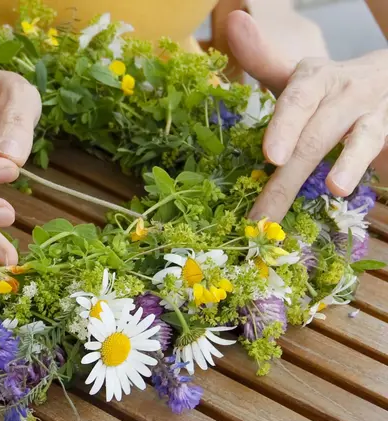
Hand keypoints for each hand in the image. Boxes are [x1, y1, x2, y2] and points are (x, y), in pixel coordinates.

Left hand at [227, 11, 387, 220]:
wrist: (385, 80)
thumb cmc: (325, 90)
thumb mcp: (294, 76)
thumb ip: (262, 58)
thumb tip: (234, 21)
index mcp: (315, 78)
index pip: (298, 99)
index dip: (285, 126)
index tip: (271, 155)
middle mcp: (346, 92)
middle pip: (317, 134)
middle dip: (291, 175)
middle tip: (267, 212)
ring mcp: (373, 113)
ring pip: (362, 139)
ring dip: (349, 164)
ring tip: (336, 187)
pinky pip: (380, 149)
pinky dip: (365, 166)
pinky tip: (351, 189)